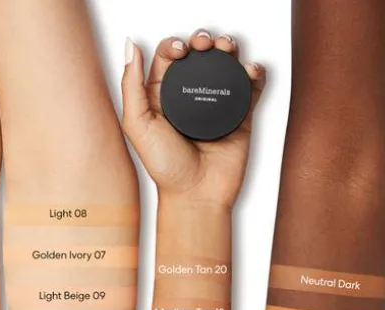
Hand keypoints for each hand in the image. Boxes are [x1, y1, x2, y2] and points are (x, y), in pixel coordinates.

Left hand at [121, 30, 265, 208]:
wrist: (197, 195)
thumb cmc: (166, 169)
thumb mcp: (137, 125)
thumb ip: (131, 85)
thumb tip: (130, 46)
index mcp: (162, 96)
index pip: (168, 57)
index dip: (174, 45)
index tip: (181, 50)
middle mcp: (189, 97)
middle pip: (198, 55)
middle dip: (203, 40)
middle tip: (205, 44)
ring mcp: (215, 105)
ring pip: (225, 65)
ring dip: (228, 49)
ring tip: (227, 49)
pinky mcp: (239, 116)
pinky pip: (250, 87)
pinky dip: (254, 72)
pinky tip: (249, 71)